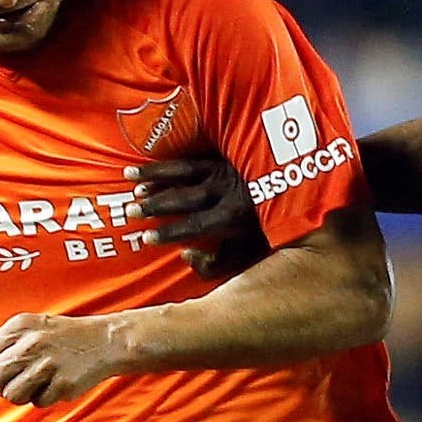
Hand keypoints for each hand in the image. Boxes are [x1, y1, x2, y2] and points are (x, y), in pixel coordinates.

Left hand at [0, 311, 135, 406]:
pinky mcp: (62, 384)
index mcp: (20, 325)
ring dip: (21, 395)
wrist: (105, 341)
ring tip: (34, 387)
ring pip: (12, 394)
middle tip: (16, 384)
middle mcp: (31, 343)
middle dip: (1, 386)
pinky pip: (37, 402)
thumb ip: (8, 341)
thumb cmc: (66, 336)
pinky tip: (55, 386)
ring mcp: (47, 365)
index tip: (7, 369)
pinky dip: (44, 398)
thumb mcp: (34, 326)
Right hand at [128, 157, 265, 278]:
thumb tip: (184, 256)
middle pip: (184, 198)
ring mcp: (220, 171)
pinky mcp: (218, 157)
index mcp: (232, 218)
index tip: (146, 238)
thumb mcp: (245, 255)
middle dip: (156, 204)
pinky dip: (165, 163)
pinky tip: (147, 166)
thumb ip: (215, 265)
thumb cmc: (262, 231)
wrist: (291, 192)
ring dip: (155, 176)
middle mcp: (224, 192)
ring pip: (182, 172)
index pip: (195, 226)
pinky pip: (187, 158)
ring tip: (130, 180)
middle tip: (130, 211)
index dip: (170, 233)